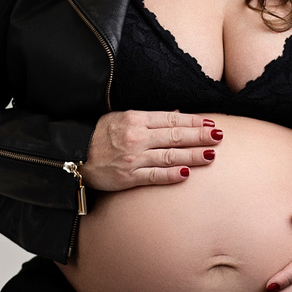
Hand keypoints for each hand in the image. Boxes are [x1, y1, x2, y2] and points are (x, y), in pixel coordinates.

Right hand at [82, 109, 223, 191]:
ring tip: (211, 155)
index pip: (171, 119)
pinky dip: (171, 174)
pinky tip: (187, 173)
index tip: (210, 123)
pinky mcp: (128, 177)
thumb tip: (176, 114)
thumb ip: (149, 118)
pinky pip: (154, 176)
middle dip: (199, 136)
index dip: (193, 122)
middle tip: (219, 137)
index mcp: (135, 119)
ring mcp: (133, 158)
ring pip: (169, 155)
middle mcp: (136, 137)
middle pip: (175, 136)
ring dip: (193, 155)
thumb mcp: (121, 118)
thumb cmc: (98, 136)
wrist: (72, 155)